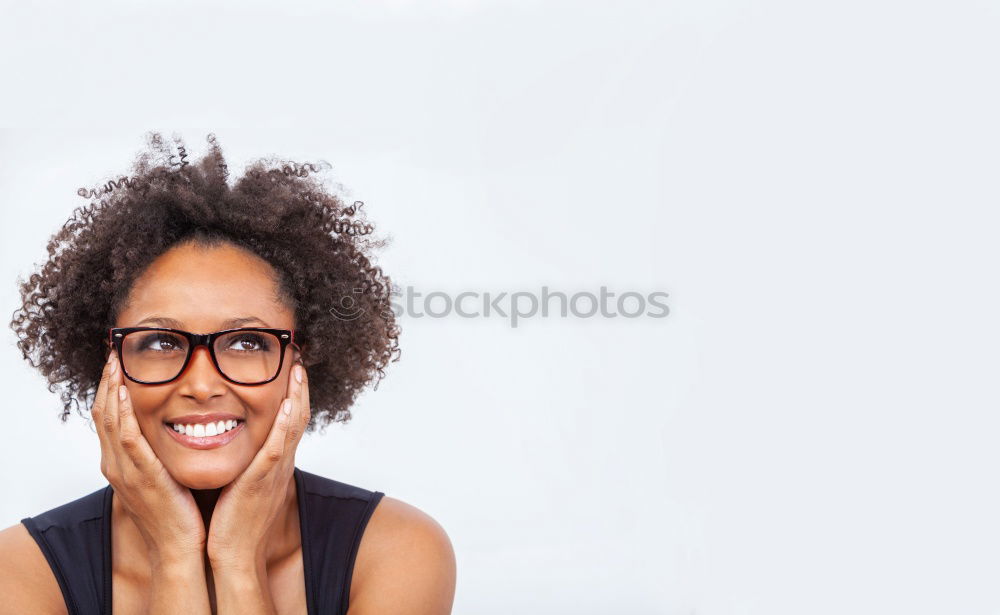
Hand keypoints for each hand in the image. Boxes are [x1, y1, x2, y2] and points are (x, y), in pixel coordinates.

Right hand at [92, 349, 206, 566]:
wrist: (178, 547)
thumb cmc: (176, 513)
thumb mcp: (163, 476)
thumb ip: (159, 454)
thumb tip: (172, 430)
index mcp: (121, 465)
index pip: (108, 420)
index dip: (110, 391)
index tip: (116, 365)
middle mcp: (116, 466)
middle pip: (103, 415)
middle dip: (107, 383)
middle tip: (112, 354)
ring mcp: (125, 472)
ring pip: (110, 422)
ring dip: (112, 391)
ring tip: (115, 364)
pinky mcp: (142, 476)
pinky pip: (128, 440)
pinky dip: (124, 414)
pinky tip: (125, 394)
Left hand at [206, 361, 310, 571]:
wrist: (234, 554)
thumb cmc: (233, 522)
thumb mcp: (243, 484)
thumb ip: (244, 463)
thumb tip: (232, 443)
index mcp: (275, 464)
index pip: (290, 422)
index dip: (294, 395)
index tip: (292, 370)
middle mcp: (280, 464)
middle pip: (298, 418)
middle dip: (299, 388)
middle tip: (299, 360)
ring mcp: (274, 472)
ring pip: (292, 428)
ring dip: (297, 397)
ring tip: (298, 371)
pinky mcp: (262, 481)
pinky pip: (277, 448)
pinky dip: (284, 426)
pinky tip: (287, 405)